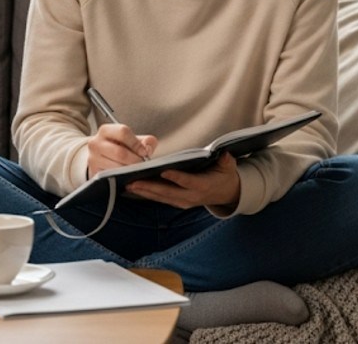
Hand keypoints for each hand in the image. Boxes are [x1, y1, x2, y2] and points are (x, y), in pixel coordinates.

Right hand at [86, 124, 157, 177]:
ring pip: (116, 167)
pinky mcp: (94, 172)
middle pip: (120, 152)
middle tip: (142, 164)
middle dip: (135, 160)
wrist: (100, 157)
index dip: (136, 143)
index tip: (144, 152)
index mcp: (106, 130)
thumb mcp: (132, 139)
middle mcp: (96, 143)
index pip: (123, 132)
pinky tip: (127, 176)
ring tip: (136, 170)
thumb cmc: (119, 146)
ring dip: (129, 170)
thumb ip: (145, 141)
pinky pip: (111, 176)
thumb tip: (147, 148)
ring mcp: (93, 159)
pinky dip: (122, 177)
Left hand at [126, 153, 241, 209]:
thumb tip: (225, 154)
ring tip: (128, 185)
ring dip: (144, 192)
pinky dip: (147, 195)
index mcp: (203, 186)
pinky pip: (160, 199)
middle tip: (133, 181)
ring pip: (161, 197)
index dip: (175, 177)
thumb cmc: (225, 176)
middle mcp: (191, 197)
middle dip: (149, 187)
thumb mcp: (229, 167)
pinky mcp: (177, 203)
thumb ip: (227, 161)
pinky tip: (135, 190)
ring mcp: (183, 202)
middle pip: (167, 192)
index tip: (162, 170)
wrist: (226, 193)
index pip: (187, 182)